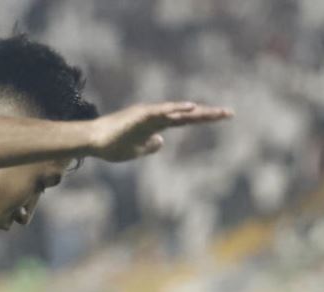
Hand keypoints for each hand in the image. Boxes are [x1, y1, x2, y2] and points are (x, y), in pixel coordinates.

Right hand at [89, 101, 231, 161]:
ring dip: (195, 112)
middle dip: (208, 114)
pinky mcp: (140, 115)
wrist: (93, 141)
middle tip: (230, 114)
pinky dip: (175, 109)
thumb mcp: (136, 151)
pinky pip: (161, 111)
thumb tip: (162, 143)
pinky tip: (189, 108)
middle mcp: (156, 116)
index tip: (223, 117)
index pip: (186, 121)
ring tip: (214, 113)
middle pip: (187, 114)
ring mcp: (148, 114)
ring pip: (176, 112)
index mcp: (157, 125)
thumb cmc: (112, 146)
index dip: (204, 119)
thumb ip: (150, 146)